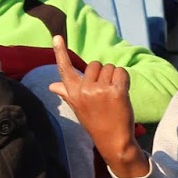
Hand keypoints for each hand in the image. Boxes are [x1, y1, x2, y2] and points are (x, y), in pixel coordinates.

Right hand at [46, 35, 147, 177]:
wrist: (113, 141)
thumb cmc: (96, 122)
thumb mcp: (78, 108)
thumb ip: (67, 93)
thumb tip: (52, 85)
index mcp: (73, 93)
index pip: (65, 69)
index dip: (60, 52)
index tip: (57, 37)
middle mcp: (84, 90)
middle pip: (95, 64)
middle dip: (102, 74)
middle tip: (104, 94)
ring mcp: (100, 90)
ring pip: (110, 68)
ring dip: (114, 78)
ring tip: (113, 96)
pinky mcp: (116, 91)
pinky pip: (122, 73)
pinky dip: (124, 80)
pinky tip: (122, 93)